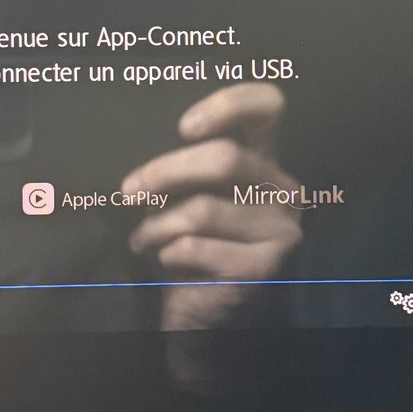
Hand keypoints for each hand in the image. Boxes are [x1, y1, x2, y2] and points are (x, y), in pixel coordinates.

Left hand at [122, 82, 301, 331]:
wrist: (201, 305)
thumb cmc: (190, 240)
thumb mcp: (184, 194)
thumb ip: (182, 168)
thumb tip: (148, 166)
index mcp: (265, 160)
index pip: (268, 106)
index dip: (228, 105)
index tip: (184, 127)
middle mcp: (284, 190)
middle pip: (226, 158)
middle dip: (165, 172)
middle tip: (128, 190)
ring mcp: (281, 230)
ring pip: (203, 210)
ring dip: (157, 225)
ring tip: (143, 238)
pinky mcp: (264, 268)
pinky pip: (196, 247)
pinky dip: (166, 253)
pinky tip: (165, 260)